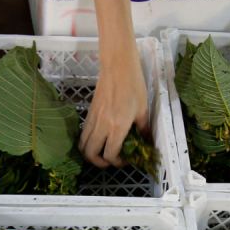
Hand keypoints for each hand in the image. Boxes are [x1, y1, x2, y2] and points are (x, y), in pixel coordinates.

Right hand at [80, 38, 148, 167]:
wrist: (118, 66)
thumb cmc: (133, 86)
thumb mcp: (143, 109)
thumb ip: (144, 129)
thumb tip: (146, 142)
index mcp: (117, 127)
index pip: (110, 155)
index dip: (117, 163)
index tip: (126, 159)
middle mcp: (102, 126)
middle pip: (90, 154)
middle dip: (99, 163)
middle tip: (111, 161)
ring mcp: (93, 119)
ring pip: (82, 145)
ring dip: (90, 153)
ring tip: (102, 153)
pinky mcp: (89, 113)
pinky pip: (83, 133)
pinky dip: (87, 141)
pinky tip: (99, 139)